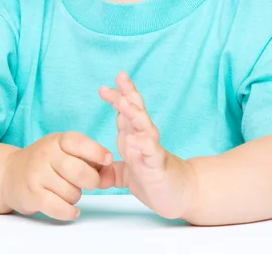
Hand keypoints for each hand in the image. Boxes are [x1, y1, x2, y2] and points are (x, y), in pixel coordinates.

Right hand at [1, 131, 112, 220]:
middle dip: (91, 181)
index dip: (97, 152)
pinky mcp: (32, 194)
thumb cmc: (45, 162)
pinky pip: (59, 207)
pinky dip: (69, 211)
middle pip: (79, 171)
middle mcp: (46, 154)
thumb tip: (109, 172)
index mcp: (58, 140)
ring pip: (71, 192)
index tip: (108, 160)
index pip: (80, 143)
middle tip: (89, 183)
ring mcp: (37, 174)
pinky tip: (72, 210)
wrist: (9, 174)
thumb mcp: (64, 151)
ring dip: (76, 197)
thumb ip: (87, 158)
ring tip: (67, 191)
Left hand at [98, 71, 195, 219]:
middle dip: (127, 92)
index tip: (103, 88)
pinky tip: (132, 139)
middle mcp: (143, 136)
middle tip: (120, 76)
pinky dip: (142, 143)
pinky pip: (150, 151)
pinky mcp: (157, 164)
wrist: (179, 195)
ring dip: (133, 112)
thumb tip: (92, 171)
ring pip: (143, 125)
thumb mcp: (125, 175)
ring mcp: (151, 148)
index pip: (125, 111)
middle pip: (136, 109)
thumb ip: (110, 170)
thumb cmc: (153, 178)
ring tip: (121, 102)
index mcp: (133, 135)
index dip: (116, 97)